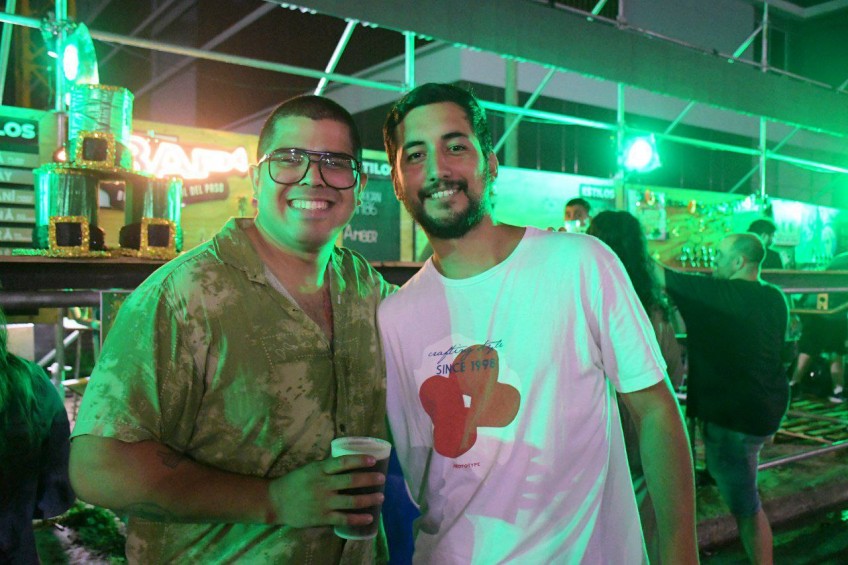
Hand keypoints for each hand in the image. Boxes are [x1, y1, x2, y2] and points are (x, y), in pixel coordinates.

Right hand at [268, 455, 385, 527]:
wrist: (276, 501)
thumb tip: (349, 461)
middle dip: (369, 480)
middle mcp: (323, 485)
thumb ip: (327, 467)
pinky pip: (343, 518)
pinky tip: (369, 517)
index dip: (359, 460)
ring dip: (368, 499)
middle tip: (382, 479)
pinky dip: (358, 519)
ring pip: (351, 501)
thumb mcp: (310, 468)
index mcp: (320, 470)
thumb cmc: (295, 482)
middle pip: (351, 481)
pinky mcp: (321, 517)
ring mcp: (323, 502)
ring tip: (381, 497)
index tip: (373, 460)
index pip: (343, 462)